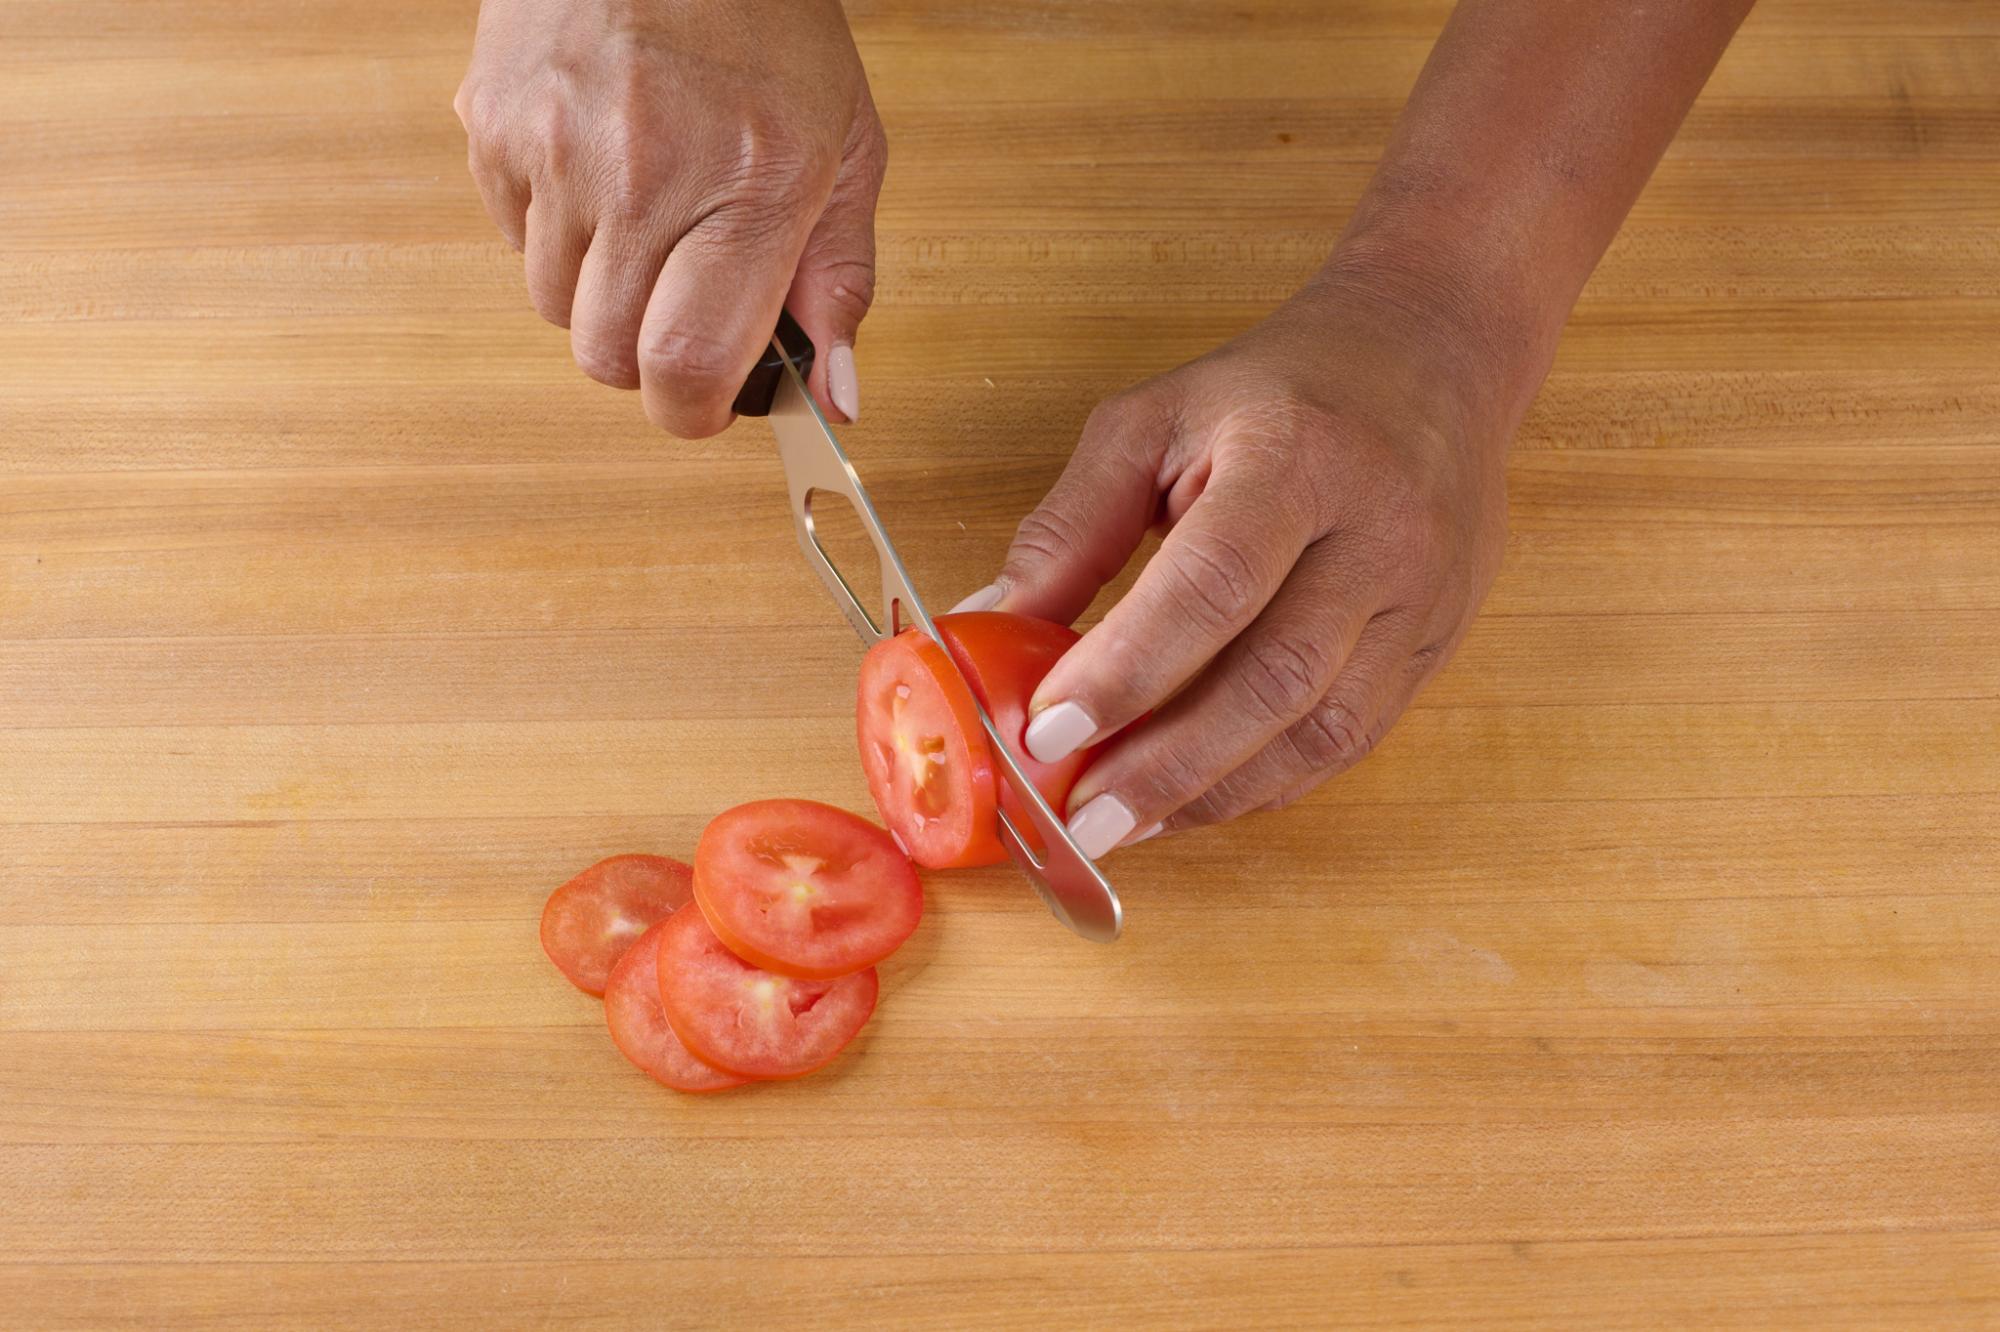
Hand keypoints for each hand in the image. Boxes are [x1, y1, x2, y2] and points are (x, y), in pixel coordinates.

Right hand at [454, 0, 885, 434]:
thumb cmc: (767, 27)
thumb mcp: (848, 149)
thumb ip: (841, 279)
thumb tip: (836, 396)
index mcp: (750, 186)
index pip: (688, 364)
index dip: (693, 410)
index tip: (710, 401)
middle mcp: (645, 175)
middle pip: (609, 357)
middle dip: (648, 358)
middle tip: (684, 301)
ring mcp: (556, 151)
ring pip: (556, 309)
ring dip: (601, 297)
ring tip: (647, 220)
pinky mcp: (492, 128)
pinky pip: (515, 242)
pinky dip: (557, 236)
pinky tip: (600, 175)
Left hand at [965, 269, 1520, 855]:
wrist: (1432, 359)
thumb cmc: (1275, 392)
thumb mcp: (1153, 421)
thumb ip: (1072, 526)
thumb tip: (984, 626)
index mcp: (1297, 458)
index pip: (1213, 583)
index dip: (1128, 669)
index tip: (1047, 732)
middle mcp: (1378, 534)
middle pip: (1275, 678)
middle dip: (1166, 765)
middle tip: (1080, 820)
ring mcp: (1420, 598)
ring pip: (1322, 730)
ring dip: (1212, 793)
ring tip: (1124, 827)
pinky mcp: (1435, 646)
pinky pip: (1349, 741)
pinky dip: (1263, 785)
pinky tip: (1192, 800)